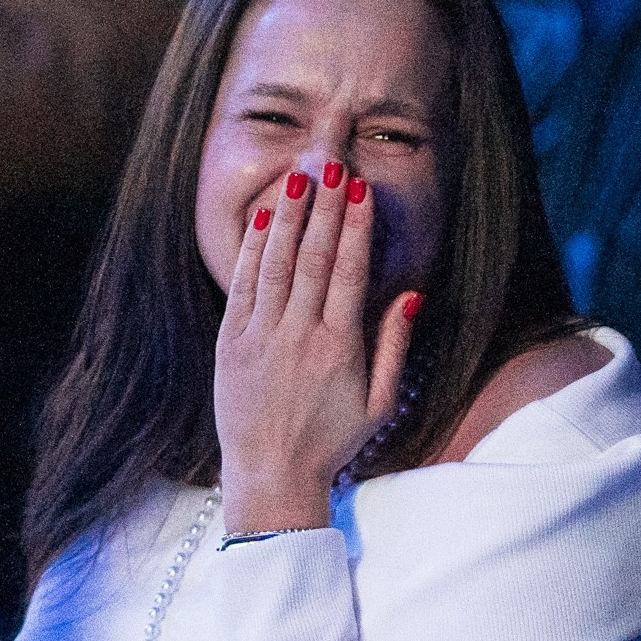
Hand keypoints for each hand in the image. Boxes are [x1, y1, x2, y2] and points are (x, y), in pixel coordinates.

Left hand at [214, 161, 414, 533]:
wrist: (271, 476)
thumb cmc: (331, 442)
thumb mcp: (380, 403)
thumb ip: (394, 346)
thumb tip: (409, 295)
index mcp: (340, 348)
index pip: (349, 271)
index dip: (354, 226)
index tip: (359, 189)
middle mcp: (298, 336)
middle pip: (312, 257)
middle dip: (323, 207)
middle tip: (330, 164)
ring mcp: (261, 338)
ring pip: (274, 264)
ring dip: (286, 217)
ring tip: (298, 178)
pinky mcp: (231, 345)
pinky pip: (242, 287)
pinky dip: (251, 250)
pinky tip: (261, 219)